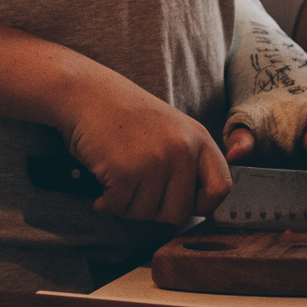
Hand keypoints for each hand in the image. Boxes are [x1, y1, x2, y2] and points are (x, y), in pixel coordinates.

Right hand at [58, 75, 232, 223]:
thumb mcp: (171, 129)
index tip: (182, 203)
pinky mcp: (125, 171)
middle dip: (154, 210)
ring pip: (145, 214)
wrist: (85, 92)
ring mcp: (155, 160)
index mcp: (198, 138)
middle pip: (179, 212)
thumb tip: (196, 207)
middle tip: (136, 190)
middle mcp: (181, 149)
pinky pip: (119, 208)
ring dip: (126, 204)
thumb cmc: (124, 114)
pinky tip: (102, 182)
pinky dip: (106, 202)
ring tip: (117, 177)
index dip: (202, 205)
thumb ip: (187, 161)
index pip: (221, 188)